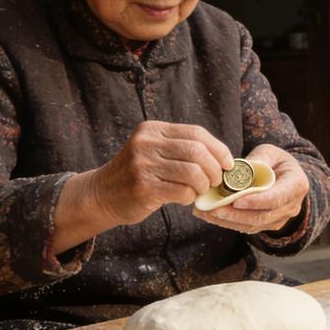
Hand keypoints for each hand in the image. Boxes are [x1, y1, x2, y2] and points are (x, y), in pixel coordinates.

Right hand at [89, 121, 234, 225]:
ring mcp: (143, 165)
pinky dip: (190, 197)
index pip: (197, 133)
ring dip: (203, 185)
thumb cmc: (137, 175)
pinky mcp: (144, 188)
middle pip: (198, 151)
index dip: (218, 149)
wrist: (101, 195)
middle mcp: (147, 144)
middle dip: (214, 169)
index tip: (228, 164)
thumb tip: (223, 160)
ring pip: (193, 172)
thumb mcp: (153, 151)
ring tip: (199, 191)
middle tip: (215, 181)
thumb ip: (181, 149)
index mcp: (153, 130)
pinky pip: (182, 192)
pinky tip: (184, 199)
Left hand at [194, 144, 309, 233]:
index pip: (277, 197)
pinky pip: (247, 227)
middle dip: (236, 214)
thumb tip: (244, 168)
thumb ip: (259, 159)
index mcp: (297, 185)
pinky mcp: (267, 225)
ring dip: (228, 220)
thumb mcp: (270, 152)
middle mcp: (292, 206)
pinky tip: (210, 215)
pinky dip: (227, 222)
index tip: (235, 201)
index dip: (256, 201)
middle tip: (213, 208)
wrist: (284, 175)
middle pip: (263, 216)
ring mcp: (280, 218)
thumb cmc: (276, 161)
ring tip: (206, 212)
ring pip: (253, 225)